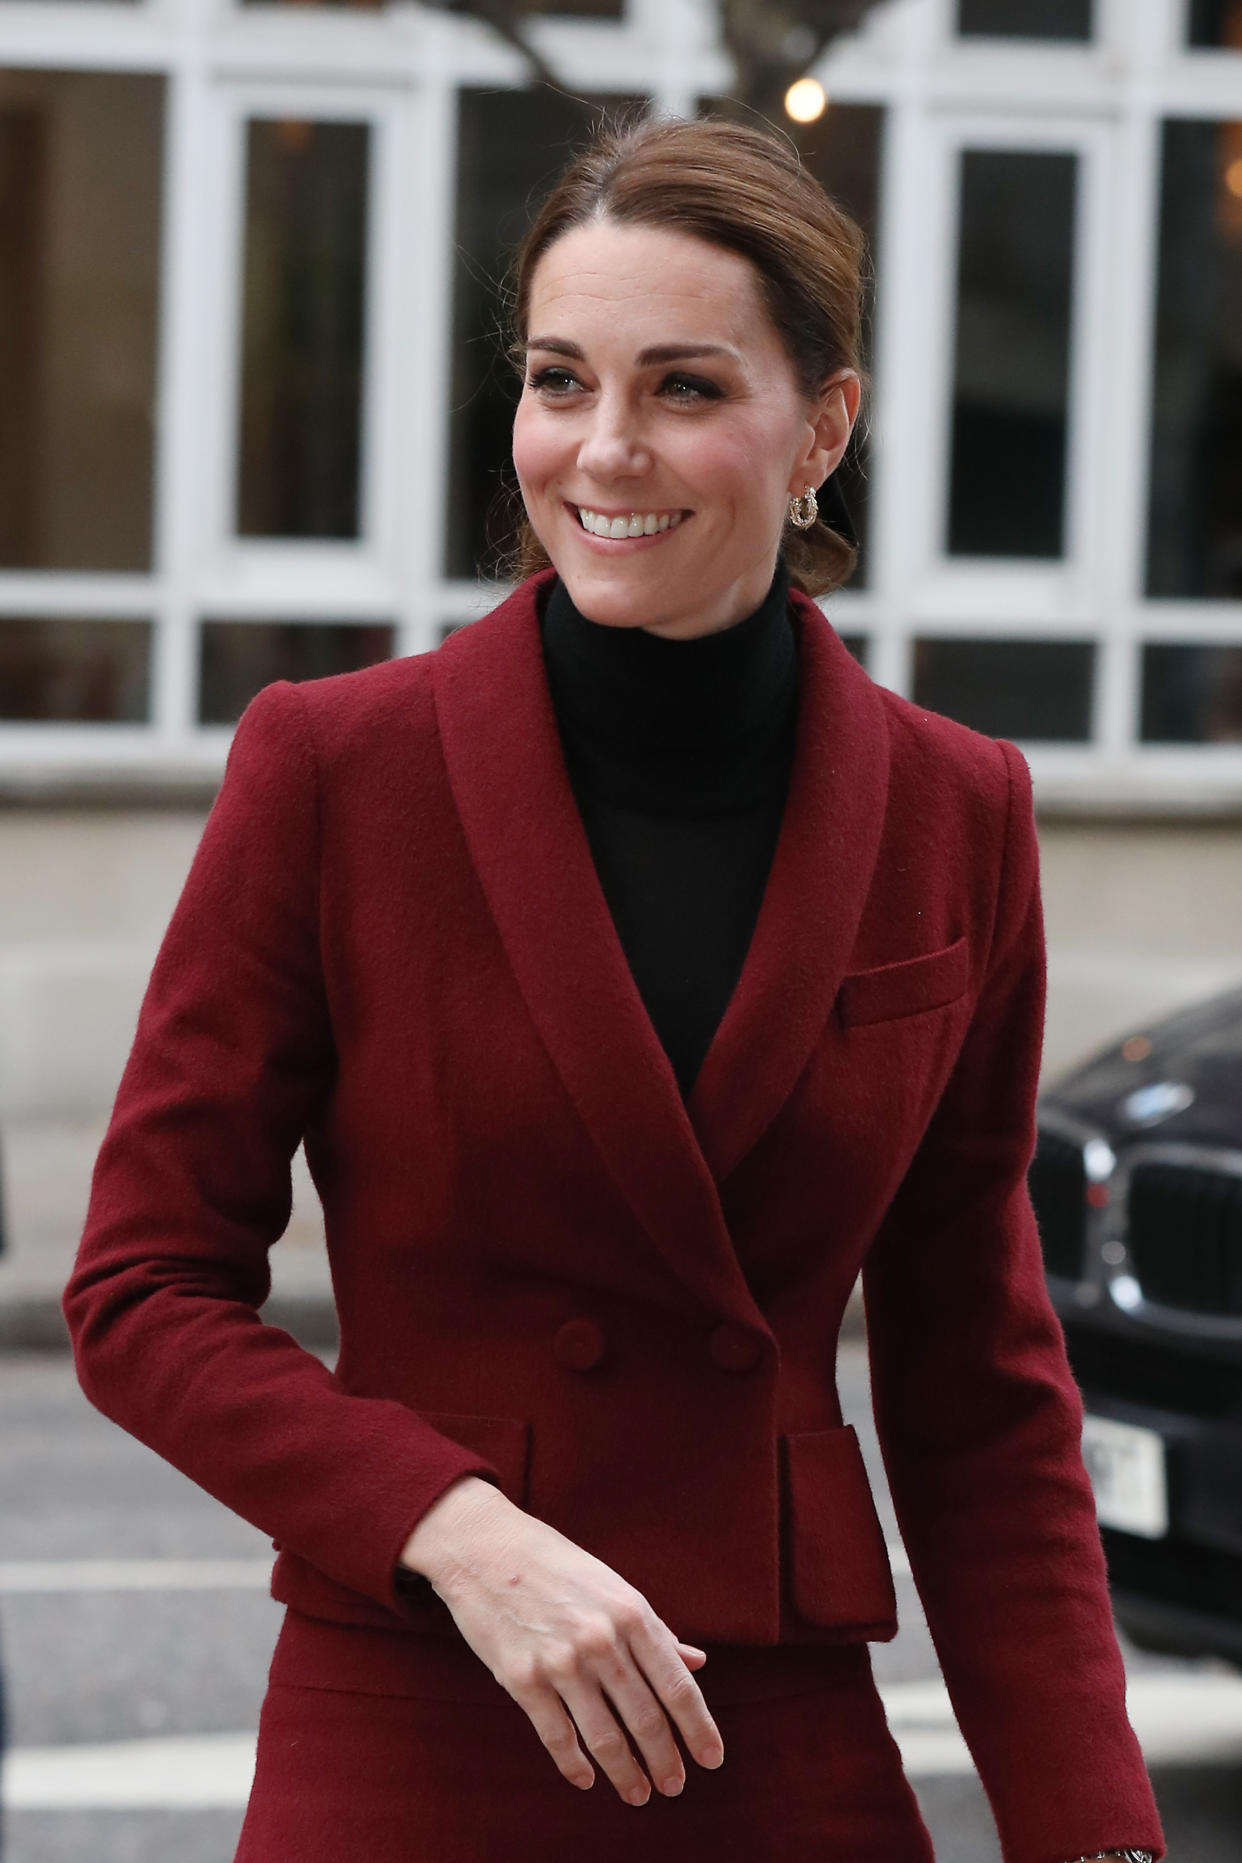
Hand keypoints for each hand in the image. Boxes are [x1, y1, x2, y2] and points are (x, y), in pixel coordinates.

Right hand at [400, 1476, 724, 1803]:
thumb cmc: (555, 1565)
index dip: (698, 1728)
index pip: (677, 1685)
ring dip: (626, 1774)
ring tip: (639, 1794)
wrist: (485, 1547)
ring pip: (605, 1738)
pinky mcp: (522, 1679)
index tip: (712, 1759)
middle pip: (646, 1719)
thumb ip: (654, 1630)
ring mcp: (561, 1662)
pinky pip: (557, 1737)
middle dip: (665, 1760)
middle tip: (674, 1786)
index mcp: (631, 1613)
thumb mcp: (613, 1587)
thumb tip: (696, 1662)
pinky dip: (574, 1766)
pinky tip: (585, 1780)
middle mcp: (602, 1640)